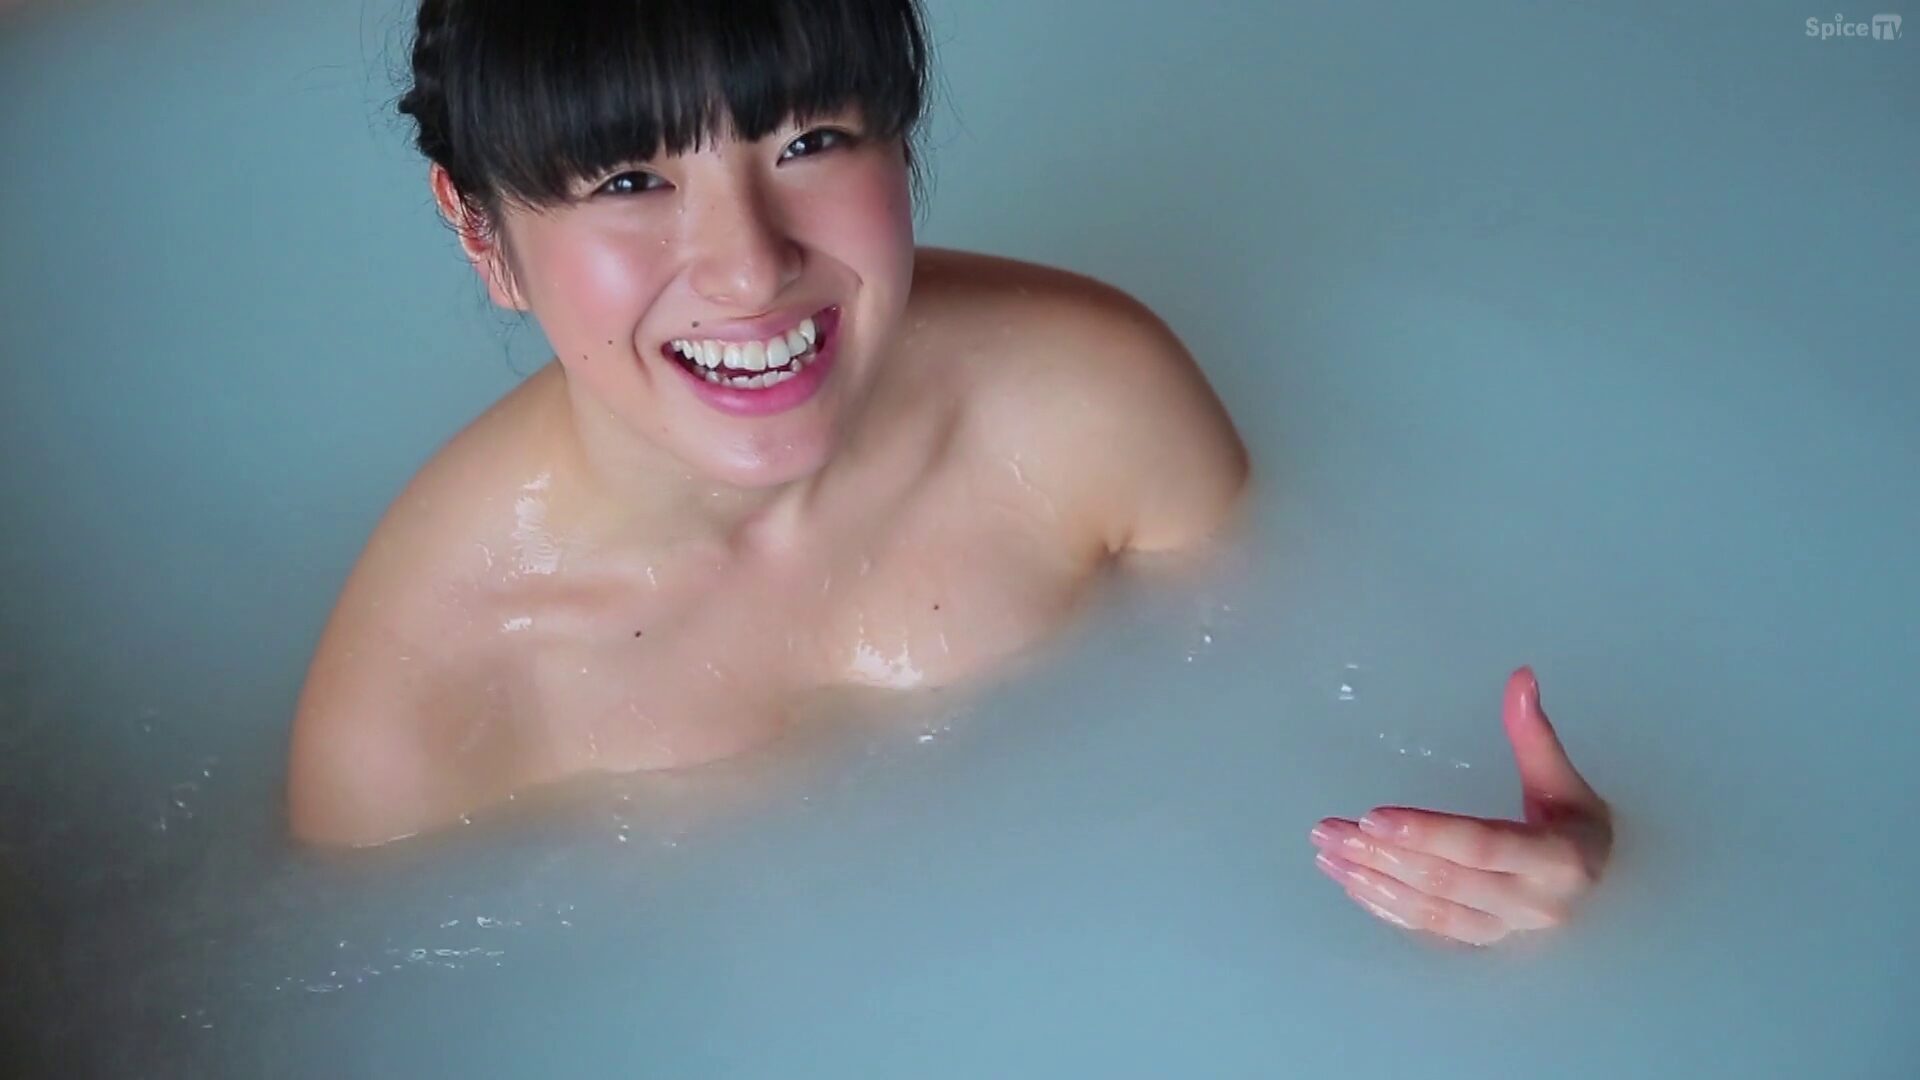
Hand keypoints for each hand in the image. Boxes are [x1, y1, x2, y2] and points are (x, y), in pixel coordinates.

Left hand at [1308, 667, 1611, 946]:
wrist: (1598, 882)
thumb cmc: (1576, 824)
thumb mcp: (1563, 781)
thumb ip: (1535, 734)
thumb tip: (1520, 676)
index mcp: (1556, 861)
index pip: (1481, 846)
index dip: (1427, 832)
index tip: (1373, 816)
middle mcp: (1530, 903)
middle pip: (1444, 879)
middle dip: (1381, 855)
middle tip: (1327, 830)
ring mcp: (1505, 930)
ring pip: (1429, 908)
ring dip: (1372, 881)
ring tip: (1326, 853)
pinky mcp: (1482, 941)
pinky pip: (1428, 927)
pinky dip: (1385, 906)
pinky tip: (1350, 881)